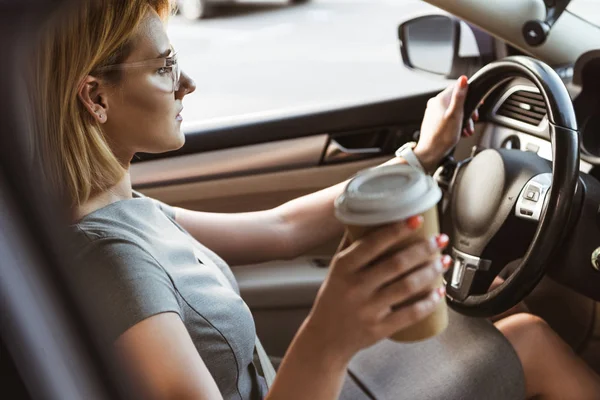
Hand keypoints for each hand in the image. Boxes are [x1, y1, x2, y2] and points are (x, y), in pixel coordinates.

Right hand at [304, 217, 450, 363]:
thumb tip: (368, 218)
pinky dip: (429, 302)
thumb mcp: (335, 270)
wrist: (325, 339)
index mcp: (344, 267)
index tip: (417, 219)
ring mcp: (369, 309)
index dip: (398, 230)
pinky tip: (440, 291)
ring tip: (443, 261)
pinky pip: (411, 314)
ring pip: (408, 286)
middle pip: (397, 263)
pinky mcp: (380, 328)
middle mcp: (356, 287)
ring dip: (431, 271)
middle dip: (424, 249)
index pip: (373, 244)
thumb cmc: (332, 300)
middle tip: (440, 240)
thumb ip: (351, 246)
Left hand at [413, 76, 478, 171]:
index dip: (470, 93)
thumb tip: (463, 79)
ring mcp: (434, 113)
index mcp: (440, 99)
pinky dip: (457, 124)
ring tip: (467, 130)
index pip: (457, 87)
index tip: (478, 102)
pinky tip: (460, 132)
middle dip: (468, 111)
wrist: (430, 153)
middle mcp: (435, 104)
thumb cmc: (442, 136)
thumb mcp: (455, 114)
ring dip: (464, 120)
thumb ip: (460, 96)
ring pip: (454, 111)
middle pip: (457, 100)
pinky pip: (449, 118)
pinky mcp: (434, 122)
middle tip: (473, 120)